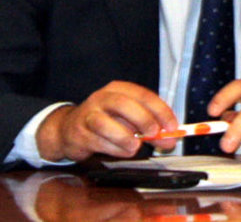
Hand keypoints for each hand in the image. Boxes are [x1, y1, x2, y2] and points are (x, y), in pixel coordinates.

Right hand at [36, 81, 178, 161]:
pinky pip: (97, 141)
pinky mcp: (79, 133)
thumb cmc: (106, 121)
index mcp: (119, 89)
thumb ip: (151, 129)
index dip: (160, 110)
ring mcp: (88, 115)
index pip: (143, 95)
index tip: (172, 126)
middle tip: (154, 134)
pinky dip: (114, 149)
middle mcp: (102, 98)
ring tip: (136, 146)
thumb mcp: (130, 120)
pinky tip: (124, 151)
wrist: (68, 129)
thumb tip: (170, 139)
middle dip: (142, 119)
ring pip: (105, 123)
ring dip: (124, 137)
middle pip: (122, 104)